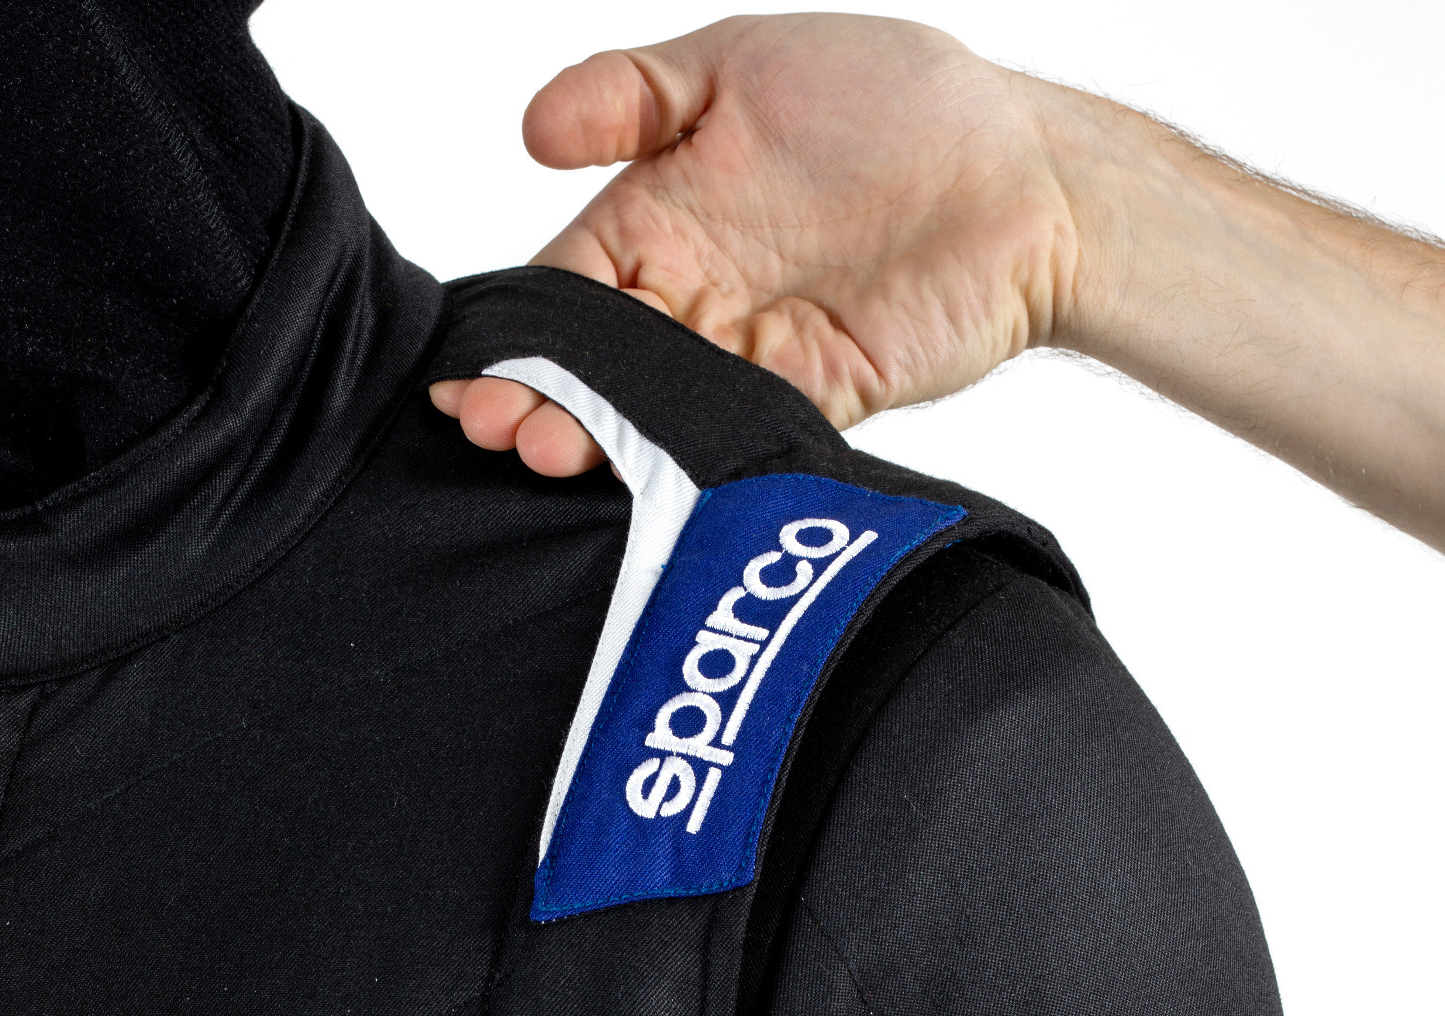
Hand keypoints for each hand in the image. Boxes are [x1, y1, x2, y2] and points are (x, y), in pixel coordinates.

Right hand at [431, 14, 1077, 475]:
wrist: (1027, 170)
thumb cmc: (890, 99)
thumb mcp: (739, 63)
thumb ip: (632, 94)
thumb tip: (532, 131)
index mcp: (663, 219)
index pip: (566, 286)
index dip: (519, 328)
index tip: (471, 370)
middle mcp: (696, 295)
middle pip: (598, 360)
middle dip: (544, 396)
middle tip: (500, 428)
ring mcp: (751, 353)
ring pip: (657, 407)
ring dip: (604, 436)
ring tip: (555, 452)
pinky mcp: (814, 397)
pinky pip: (740, 431)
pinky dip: (690, 454)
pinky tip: (642, 469)